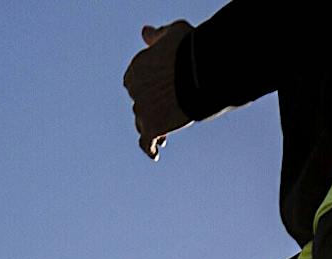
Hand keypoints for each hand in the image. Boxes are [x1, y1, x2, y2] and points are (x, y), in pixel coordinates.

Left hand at [124, 20, 191, 158]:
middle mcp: (134, 91)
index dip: (146, 88)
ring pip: (142, 123)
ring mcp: (141, 110)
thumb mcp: (171, 33)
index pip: (134, 83)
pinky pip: (147, 143)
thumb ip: (157, 36)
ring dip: (152, 127)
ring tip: (164, 135)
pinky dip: (150, 148)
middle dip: (151, 107)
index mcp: (135, 69)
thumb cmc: (188, 48)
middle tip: (166, 112)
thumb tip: (145, 33)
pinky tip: (155, 153)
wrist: (197, 70)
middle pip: (139, 104)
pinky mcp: (152, 128)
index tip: (157, 90)